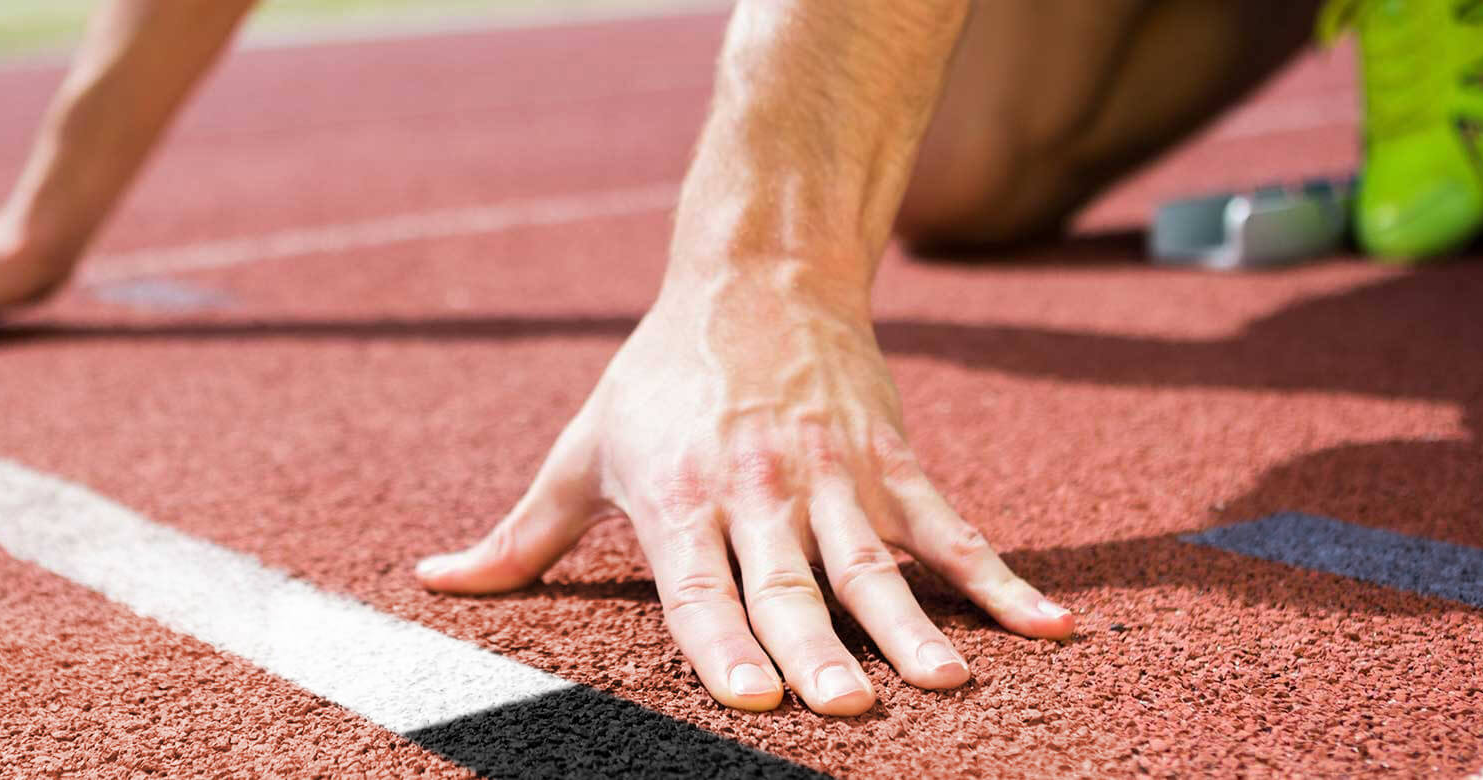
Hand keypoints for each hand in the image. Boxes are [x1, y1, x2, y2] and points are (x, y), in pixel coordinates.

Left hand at [415, 269, 1075, 713]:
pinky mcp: (892, 461)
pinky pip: (951, 529)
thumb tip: (436, 583)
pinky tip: (1046, 629)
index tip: (751, 699)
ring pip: (877, 564)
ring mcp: (834, 477)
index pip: (701, 588)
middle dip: (819, 650)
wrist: (757, 271)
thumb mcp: (582, 449)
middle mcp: (759, 492)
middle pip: (792, 586)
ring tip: (946, 682)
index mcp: (681, 500)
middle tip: (846, 709)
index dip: (722, 644)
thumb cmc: (658, 376)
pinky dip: (999, 579)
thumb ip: (520, 536)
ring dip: (913, 627)